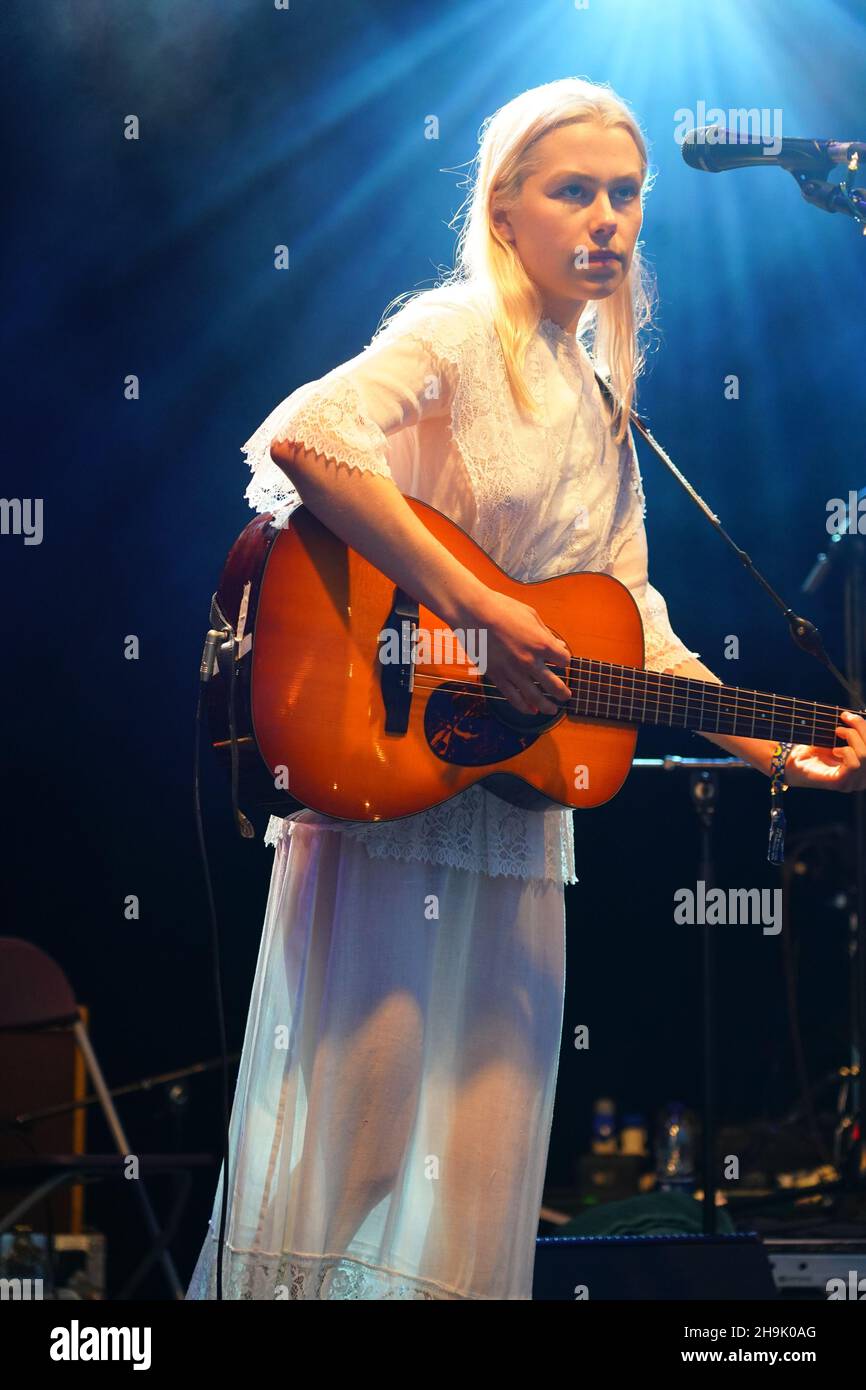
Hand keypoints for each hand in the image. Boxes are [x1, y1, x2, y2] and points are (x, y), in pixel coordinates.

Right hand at [470, 588, 571, 715]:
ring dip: (546, 706)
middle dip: (563, 693)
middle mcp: (530, 661)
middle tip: (567, 696)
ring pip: (535, 697)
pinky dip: (524, 707)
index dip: (565, 660)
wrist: (473, 613)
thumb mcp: (531, 615)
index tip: (562, 660)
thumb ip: (546, 634)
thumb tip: (558, 646)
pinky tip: (531, 711)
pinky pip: (513, 697)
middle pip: (554, 685)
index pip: (564, 660)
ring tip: (552, 710)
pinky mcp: (497, 676)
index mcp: (541, 643)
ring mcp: (513, 671)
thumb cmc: (502, 608)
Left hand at [783, 710, 865, 791]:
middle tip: (845, 717)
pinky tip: (834, 749)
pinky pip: (854, 765)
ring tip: (837, 732)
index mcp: (864, 768)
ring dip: (852, 737)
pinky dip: (845, 751)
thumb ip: (852, 733)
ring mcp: (852, 783)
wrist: (790, 763)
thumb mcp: (836, 738)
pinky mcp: (840, 783)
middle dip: (861, 728)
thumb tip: (858, 717)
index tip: (851, 715)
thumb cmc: (813, 750)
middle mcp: (862, 778)